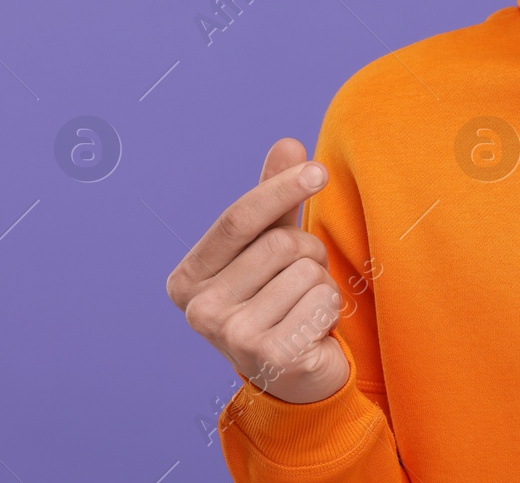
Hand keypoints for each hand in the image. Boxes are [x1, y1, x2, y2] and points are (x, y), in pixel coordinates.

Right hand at [165, 138, 350, 403]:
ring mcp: (230, 338)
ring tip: (305, 307)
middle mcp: (198, 311)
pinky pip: (323, 300)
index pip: (238, 218)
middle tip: (303, 279)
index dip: (281, 188)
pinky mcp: (269, 357)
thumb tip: (289, 144)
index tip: (319, 169)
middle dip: (308, 252)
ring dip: (322, 283)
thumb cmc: (280, 299)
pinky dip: (331, 307)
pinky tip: (314, 330)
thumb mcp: (272, 243)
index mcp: (187, 279)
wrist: (297, 376)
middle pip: (280, 243)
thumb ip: (276, 198)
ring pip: (306, 271)